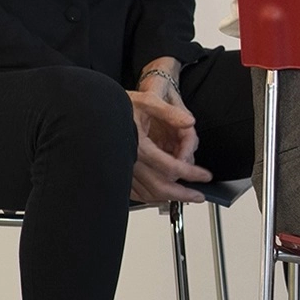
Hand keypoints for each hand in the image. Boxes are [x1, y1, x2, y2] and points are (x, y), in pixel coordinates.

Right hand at [129, 75, 211, 203]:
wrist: (94, 113)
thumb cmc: (118, 106)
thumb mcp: (147, 101)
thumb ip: (170, 112)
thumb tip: (189, 122)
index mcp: (140, 147)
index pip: (171, 167)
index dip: (191, 173)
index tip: (205, 176)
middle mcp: (130, 162)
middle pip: (160, 187)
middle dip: (182, 194)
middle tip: (198, 196)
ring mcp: (122, 170)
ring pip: (147, 194)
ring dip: (167, 198)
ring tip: (183, 197)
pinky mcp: (117, 173)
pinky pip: (134, 193)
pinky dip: (149, 197)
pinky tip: (159, 196)